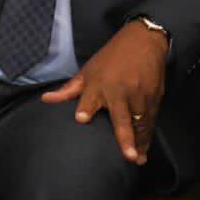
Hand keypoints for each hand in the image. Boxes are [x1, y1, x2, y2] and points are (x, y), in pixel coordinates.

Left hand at [41, 20, 168, 164]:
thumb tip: (45, 100)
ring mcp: (140, 94)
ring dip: (140, 142)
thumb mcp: (88, 70)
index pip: (90, 98)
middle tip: (128, 155)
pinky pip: (150, 119)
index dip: (86, 107)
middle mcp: (120, 90)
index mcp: (100, 83)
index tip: (81, 118)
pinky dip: (148, 135)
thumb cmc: (111, 57)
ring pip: (140, 122)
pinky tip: (144, 149)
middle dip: (126, 136)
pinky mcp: (154, 96)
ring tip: (137, 159)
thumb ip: (69, 89)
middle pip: (122, 117)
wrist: (144, 40)